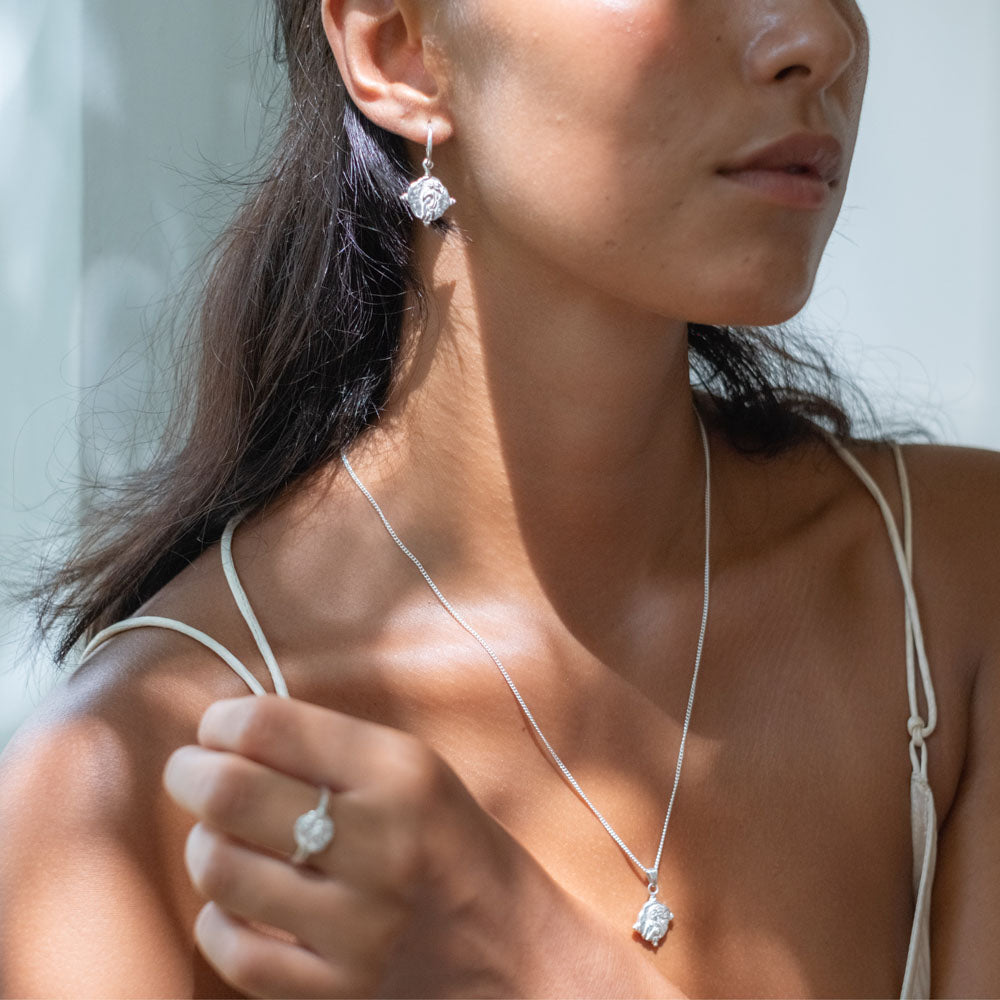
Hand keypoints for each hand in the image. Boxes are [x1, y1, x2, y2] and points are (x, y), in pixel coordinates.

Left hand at [163, 694, 685, 998]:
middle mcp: (381, 844)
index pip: (268, 725)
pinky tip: (244, 902)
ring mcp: (359, 926)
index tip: (217, 729)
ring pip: (218, 867)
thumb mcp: (416, 772)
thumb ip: (330, 746)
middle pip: (229, 791)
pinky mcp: (338, 992)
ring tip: (227, 838)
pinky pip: (231, 947)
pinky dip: (220, 916)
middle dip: (190, 773)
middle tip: (191, 773)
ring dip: (206, 844)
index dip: (222, 721)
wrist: (520, 956)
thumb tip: (227, 727)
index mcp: (403, 774)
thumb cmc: (453, 847)